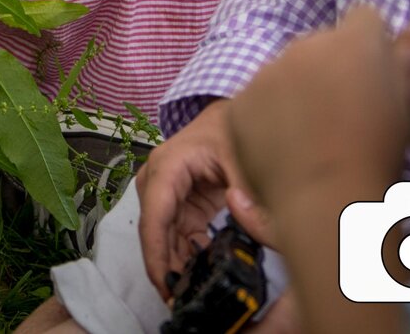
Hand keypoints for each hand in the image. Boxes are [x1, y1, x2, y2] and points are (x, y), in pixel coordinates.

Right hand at [138, 97, 247, 296]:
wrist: (236, 113)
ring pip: (164, 236)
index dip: (157, 255)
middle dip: (168, 265)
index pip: (155, 217)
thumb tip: (240, 214)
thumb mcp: (248, 160)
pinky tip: (203, 267)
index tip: (167, 286)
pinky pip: (176, 233)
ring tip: (198, 285)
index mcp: (169, 165)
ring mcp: (165, 189)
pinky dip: (187, 252)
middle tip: (186, 296)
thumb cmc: (236, 128)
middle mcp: (158, 177)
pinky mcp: (178, 199)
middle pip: (155, 231)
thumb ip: (255, 196)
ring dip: (178, 261)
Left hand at [225, 8, 409, 245]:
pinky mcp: (240, 104)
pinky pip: (254, 103)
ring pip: (283, 73)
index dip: (370, 47)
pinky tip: (284, 152)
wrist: (332, 204)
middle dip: (329, 69)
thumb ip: (404, 64)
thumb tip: (403, 45)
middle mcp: (308, 44)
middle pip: (320, 45)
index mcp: (357, 39)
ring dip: (295, 94)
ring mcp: (267, 72)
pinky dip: (265, 121)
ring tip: (311, 140)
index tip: (372, 76)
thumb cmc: (385, 159)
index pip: (365, 18)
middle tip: (340, 113)